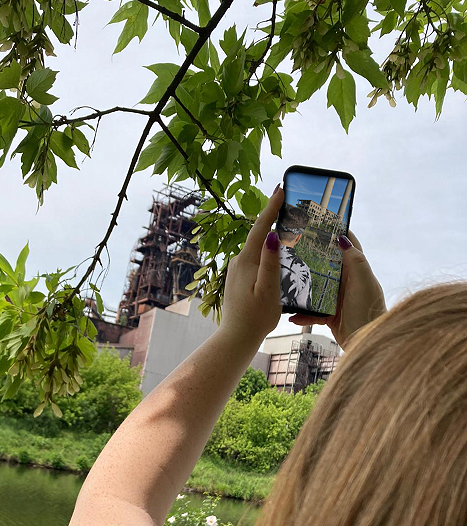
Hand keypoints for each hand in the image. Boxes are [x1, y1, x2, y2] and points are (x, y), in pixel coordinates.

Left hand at [219, 186, 283, 346]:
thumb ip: (270, 263)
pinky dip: (266, 250)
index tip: (280, 188)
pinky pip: (255, 258)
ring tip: (287, 221)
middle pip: (258, 234)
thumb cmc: (256, 318)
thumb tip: (271, 235)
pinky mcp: (238, 278)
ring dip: (270, 234)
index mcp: (246, 261)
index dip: (271, 207)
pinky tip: (276, 252)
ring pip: (256, 247)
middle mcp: (238, 261)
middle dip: (272, 216)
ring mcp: (236, 269)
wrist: (236, 337)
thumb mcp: (268, 291)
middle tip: (288, 199)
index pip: (260, 228)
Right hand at [288, 231, 385, 349]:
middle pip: (325, 264)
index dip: (335, 231)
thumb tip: (342, 238)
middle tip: (291, 247)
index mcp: (356, 270)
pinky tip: (292, 315)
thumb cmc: (369, 311)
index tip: (317, 221)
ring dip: (301, 287)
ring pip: (314, 287)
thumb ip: (356, 261)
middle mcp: (346, 282)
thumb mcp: (364, 284)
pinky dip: (302, 314)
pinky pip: (312, 312)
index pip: (346, 244)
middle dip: (310, 256)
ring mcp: (336, 298)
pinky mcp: (329, 315)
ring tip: (285, 282)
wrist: (368, 342)